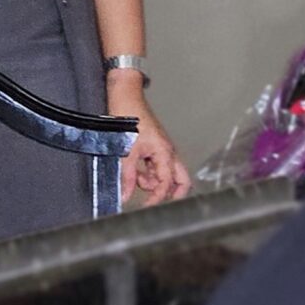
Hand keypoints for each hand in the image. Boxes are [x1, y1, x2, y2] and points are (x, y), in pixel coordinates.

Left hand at [109, 81, 192, 204]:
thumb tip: (125, 195)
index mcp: (165, 153)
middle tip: (151, 201)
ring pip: (166, 174)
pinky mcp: (153, 146)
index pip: (168, 183)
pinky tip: (132, 170)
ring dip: (152, 181)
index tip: (145, 207)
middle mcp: (168, 152)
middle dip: (169, 192)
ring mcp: (162, 149)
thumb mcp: (125, 150)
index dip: (157, 198)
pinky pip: (155, 165)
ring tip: (134, 178)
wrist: (124, 96)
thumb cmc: (128, 115)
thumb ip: (126, 175)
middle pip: (180, 181)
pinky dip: (146, 172)